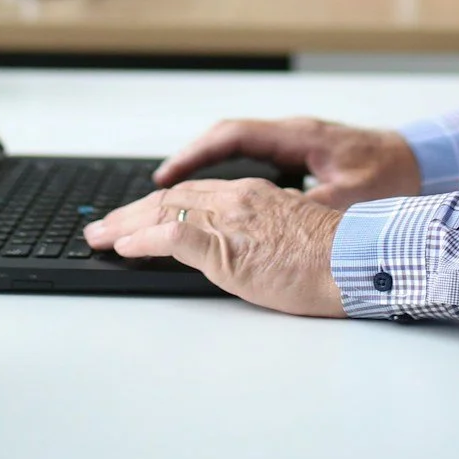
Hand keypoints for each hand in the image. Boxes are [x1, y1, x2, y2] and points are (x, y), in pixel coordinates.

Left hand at [84, 179, 345, 316]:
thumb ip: (262, 233)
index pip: (194, 196)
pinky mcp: (226, 246)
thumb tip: (243, 249)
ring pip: (164, 213)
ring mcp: (230, 220)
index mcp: (254, 195)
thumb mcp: (292, 237)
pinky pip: (172, 237)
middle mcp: (238, 199)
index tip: (138, 218)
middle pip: (172, 200)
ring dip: (126, 226)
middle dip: (132, 213)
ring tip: (100, 237)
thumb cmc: (337, 260)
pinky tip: (125, 247)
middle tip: (103, 226)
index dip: (160, 206)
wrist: (358, 263)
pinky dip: (143, 240)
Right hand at [154, 116, 420, 207]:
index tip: (165, 178)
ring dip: (204, 168)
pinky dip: (227, 174)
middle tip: (154, 190)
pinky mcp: (303, 157)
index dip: (194, 155)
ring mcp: (297, 143)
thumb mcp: (352, 198)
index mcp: (298, 137)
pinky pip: (253, 158)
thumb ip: (312, 208)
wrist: (424, 162)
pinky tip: (217, 197)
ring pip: (237, 149)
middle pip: (225, 139)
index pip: (232, 135)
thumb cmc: (394, 176)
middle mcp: (292, 134)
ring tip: (172, 195)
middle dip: (187, 163)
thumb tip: (273, 222)